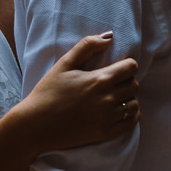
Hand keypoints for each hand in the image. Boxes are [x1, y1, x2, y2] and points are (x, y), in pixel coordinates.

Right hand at [15, 34, 139, 153]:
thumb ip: (87, 46)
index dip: (126, 65)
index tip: (117, 68)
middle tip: (114, 82)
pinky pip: (130, 123)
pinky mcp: (106, 133)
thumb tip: (109, 37)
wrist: (36, 124)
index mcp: (100, 79)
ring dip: (129, 99)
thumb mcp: (64, 63)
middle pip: (134, 85)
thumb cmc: (48, 91)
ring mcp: (108, 118)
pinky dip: (130, 116)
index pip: (131, 67)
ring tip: (116, 97)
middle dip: (127, 81)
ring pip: (134, 105)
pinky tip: (120, 111)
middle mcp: (108, 98)